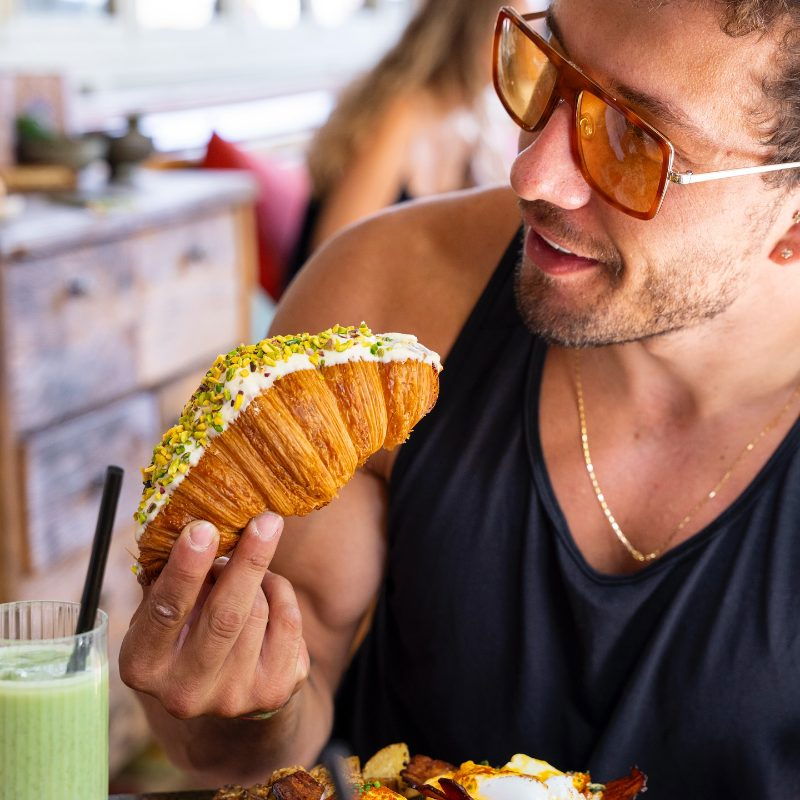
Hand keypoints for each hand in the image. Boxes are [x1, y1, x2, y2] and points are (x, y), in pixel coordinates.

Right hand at [120, 513, 309, 718]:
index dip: (185, 570)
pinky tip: (267, 589)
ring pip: (260, 611)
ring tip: (245, 568)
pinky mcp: (274, 692)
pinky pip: (289, 622)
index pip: (166, 612)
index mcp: (143, 665)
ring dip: (259, 575)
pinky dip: (282, 593)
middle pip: (225, 617)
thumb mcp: (162, 606)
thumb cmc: (186, 627)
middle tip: (265, 520)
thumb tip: (188, 520)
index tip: (203, 528)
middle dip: (247, 563)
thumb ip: (167, 573)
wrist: (222, 686)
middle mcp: (184, 692)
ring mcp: (232, 698)